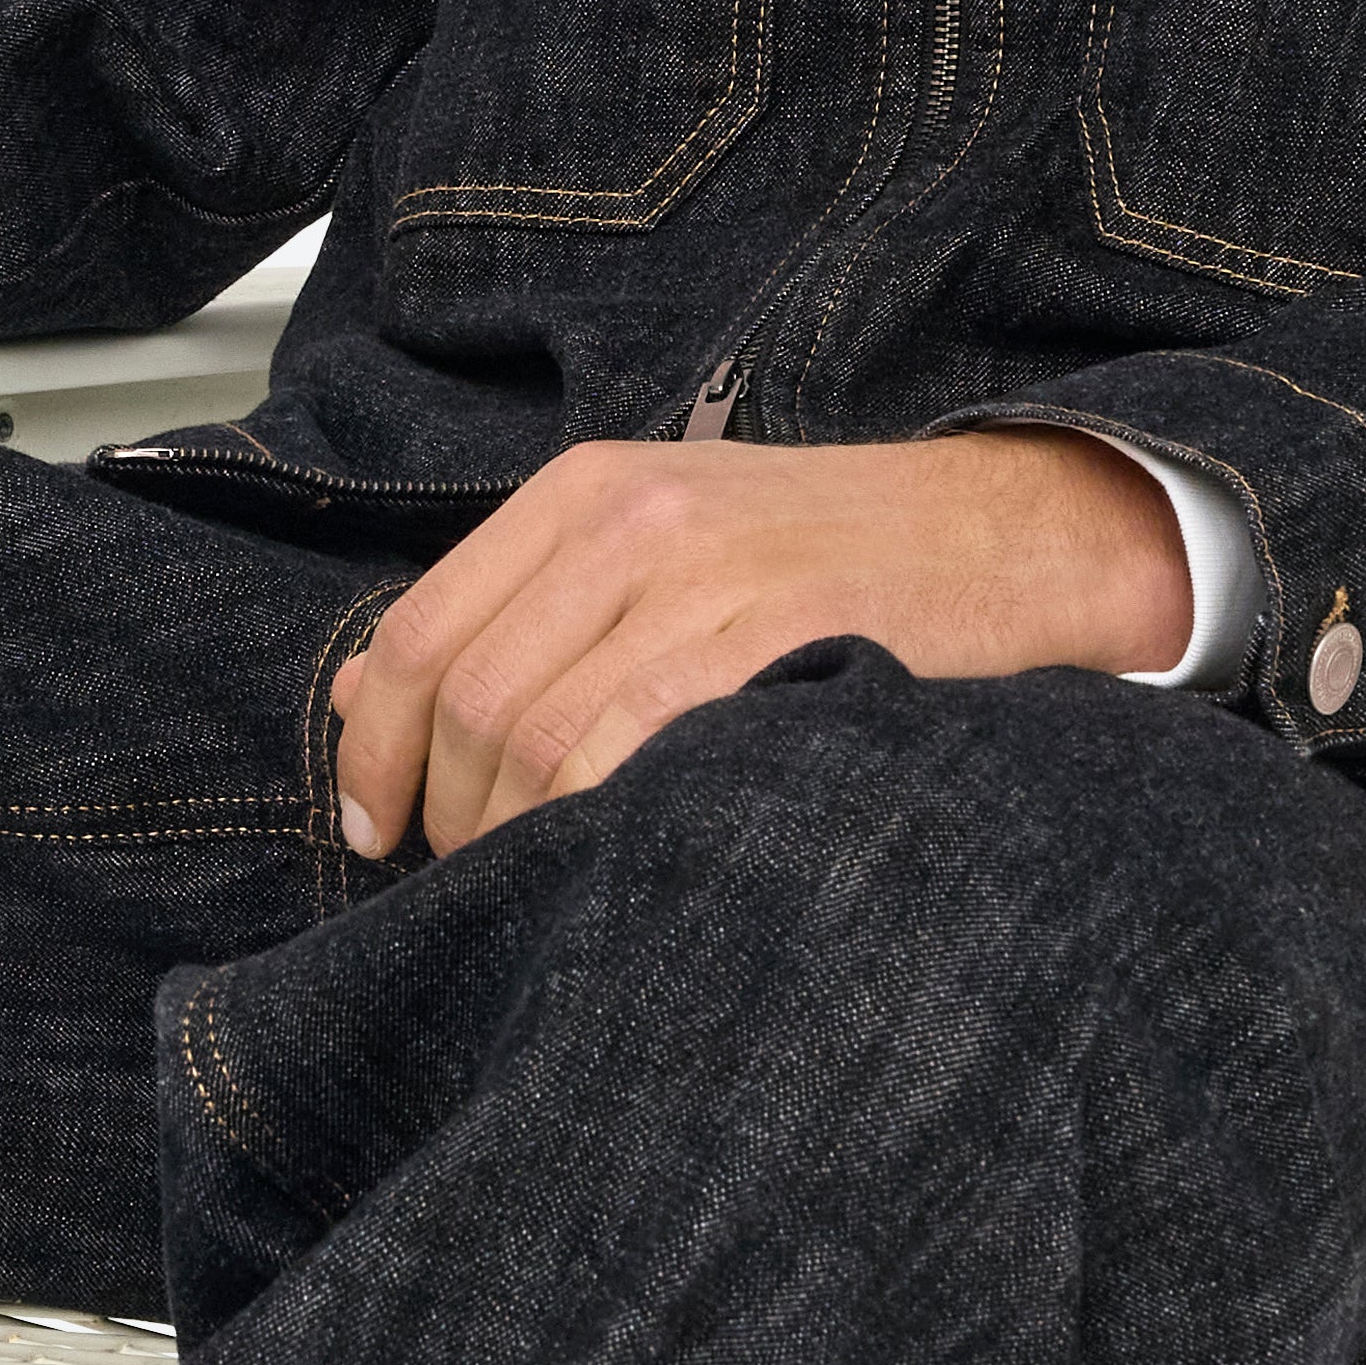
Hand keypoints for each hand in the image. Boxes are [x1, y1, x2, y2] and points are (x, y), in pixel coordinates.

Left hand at [331, 427, 1193, 861]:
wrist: (1004, 536)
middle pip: (471, 699)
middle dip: (453, 815)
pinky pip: (630, 755)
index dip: (374, 752)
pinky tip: (614, 860)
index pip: (418, 632)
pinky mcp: (773, 637)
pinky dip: (597, 826)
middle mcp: (627, 519)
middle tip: (484, 870)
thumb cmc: (823, 561)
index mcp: (584, 490)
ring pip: (537, 739)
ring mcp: (702, 576)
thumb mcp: (653, 547)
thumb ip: (512, 612)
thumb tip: (361, 694)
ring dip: (520, 836)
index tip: (375, 829)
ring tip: (549, 873)